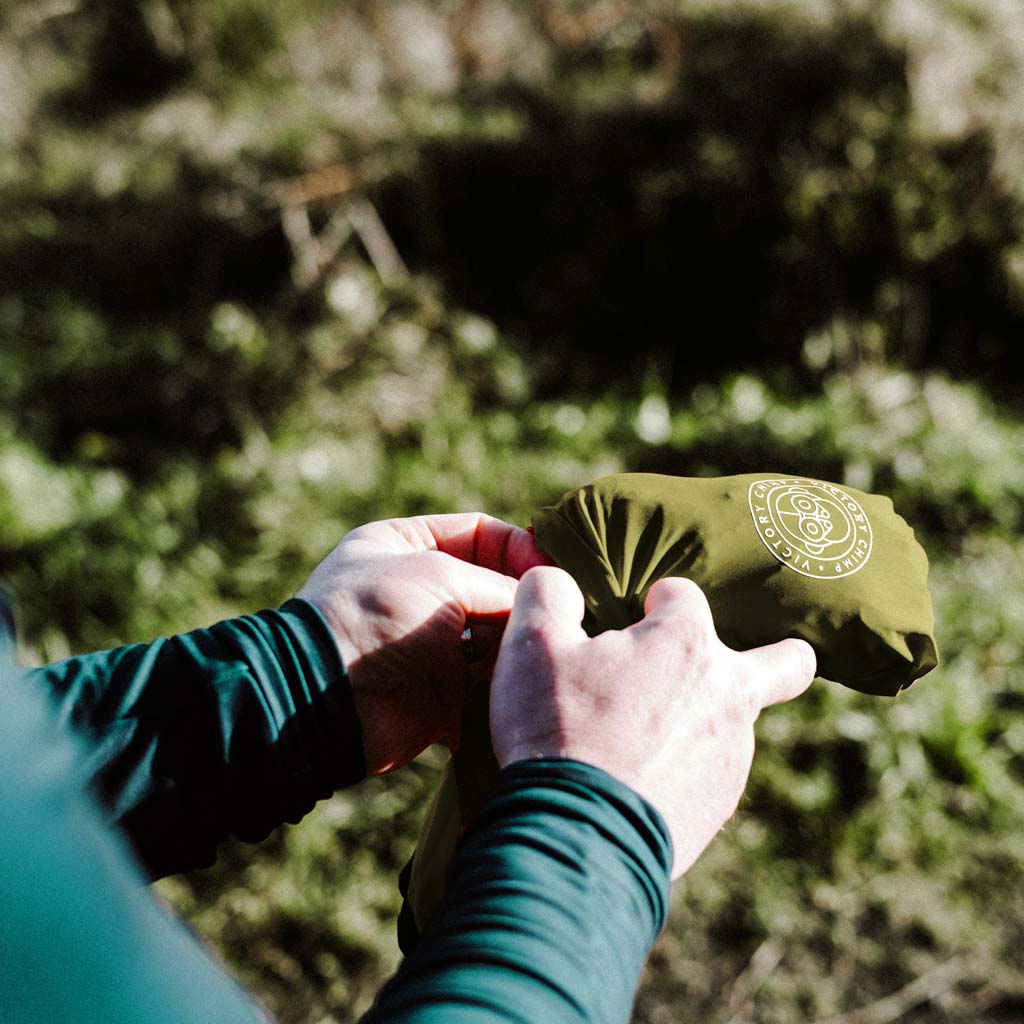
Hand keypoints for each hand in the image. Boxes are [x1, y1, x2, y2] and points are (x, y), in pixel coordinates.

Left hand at [298, 514, 550, 775]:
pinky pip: (488, 681)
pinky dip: (506, 681)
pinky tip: (526, 681)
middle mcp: (420, 590)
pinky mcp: (441, 690)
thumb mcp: (438, 575)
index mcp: (406, 545)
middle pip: (493, 587)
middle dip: (525, 600)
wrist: (326, 697)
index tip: (553, 571)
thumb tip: (542, 601)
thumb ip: (498, 584)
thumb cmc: (373, 615)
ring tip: (540, 650)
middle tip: (559, 615)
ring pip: (496, 635)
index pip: (480, 533)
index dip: (519, 549)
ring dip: (518, 642)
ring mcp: (430, 642)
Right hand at [489, 567, 815, 877]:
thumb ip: (548, 591)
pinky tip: (636, 778)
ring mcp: (730, 755)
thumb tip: (558, 579)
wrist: (576, 838)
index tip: (628, 619)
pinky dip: (684, 767)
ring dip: (702, 716)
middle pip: (786, 662)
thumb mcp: (531, 644)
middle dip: (781, 653)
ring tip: (638, 736)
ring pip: (736, 722)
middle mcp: (726, 693)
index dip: (652, 602)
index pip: (683, 595)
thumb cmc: (556, 728)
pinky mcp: (717, 805)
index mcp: (685, 643)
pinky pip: (710, 773)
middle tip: (744, 661)